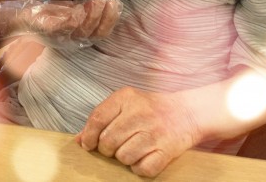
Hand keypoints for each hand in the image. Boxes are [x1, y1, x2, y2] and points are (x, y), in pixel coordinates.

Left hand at [0, 0, 122, 48]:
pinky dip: (71, 21)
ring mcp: (56, 36)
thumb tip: (106, 1)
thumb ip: (85, 9)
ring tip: (98, 2)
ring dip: (91, 18)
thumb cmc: (45, 16)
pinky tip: (79, 10)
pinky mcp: (43, 30)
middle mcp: (69, 40)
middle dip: (105, 19)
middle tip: (111, 3)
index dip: (110, 21)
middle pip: (93, 35)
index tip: (117, 5)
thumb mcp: (69, 11)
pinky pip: (60, 28)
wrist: (16, 18)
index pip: (99, 33)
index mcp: (77, 35)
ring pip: (79, 32)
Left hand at [76, 87, 200, 176]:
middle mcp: (140, 113)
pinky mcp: (166, 151)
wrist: (186, 112)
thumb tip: (79, 140)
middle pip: (108, 141)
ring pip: (123, 157)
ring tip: (131, 149)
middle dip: (106, 149)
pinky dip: (139, 167)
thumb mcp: (125, 103)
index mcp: (126, 98)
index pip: (97, 118)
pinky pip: (142, 168)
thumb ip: (102, 118)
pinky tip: (143, 157)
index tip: (87, 144)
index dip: (88, 135)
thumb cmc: (150, 109)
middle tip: (114, 146)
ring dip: (123, 158)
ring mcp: (154, 132)